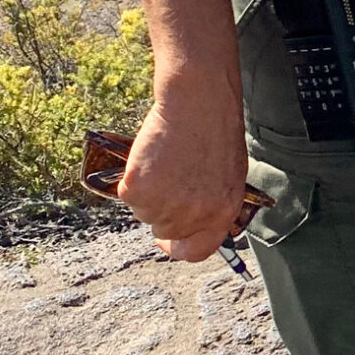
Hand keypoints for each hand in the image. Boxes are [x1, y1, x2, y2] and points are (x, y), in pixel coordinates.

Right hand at [114, 91, 248, 261]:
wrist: (198, 102)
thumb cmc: (215, 130)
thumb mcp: (228, 175)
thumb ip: (212, 202)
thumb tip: (196, 219)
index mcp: (221, 213)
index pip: (197, 251)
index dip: (179, 246)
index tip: (168, 238)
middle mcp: (194, 216)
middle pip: (164, 229)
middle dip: (162, 209)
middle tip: (166, 181)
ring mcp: (165, 206)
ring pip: (143, 210)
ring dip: (148, 192)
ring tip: (163, 162)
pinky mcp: (139, 190)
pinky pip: (127, 192)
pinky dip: (132, 177)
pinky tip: (150, 157)